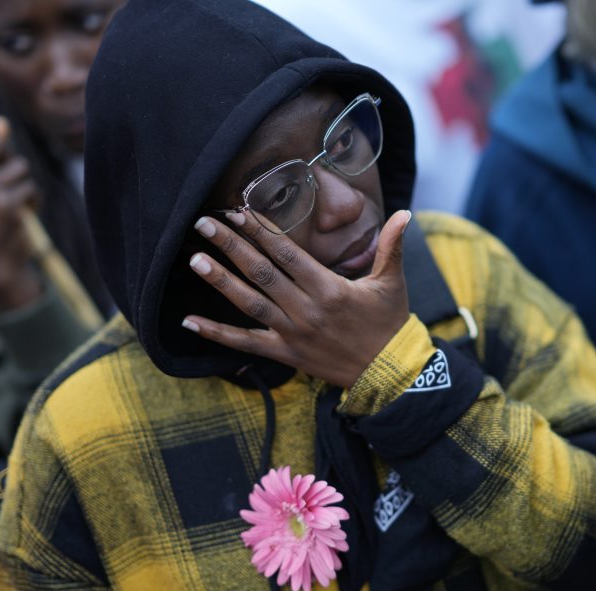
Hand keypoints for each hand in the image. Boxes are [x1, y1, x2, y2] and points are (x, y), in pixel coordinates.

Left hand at [182, 209, 412, 387]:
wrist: (388, 374)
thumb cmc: (389, 323)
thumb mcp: (392, 283)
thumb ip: (392, 246)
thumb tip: (405, 214)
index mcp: (329, 289)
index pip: (288, 254)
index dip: (261, 231)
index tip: (239, 211)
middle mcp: (306, 310)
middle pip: (261, 273)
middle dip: (231, 246)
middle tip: (204, 223)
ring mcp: (292, 333)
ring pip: (249, 303)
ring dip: (220, 281)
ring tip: (195, 260)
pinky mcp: (284, 353)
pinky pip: (244, 343)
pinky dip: (217, 333)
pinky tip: (189, 320)